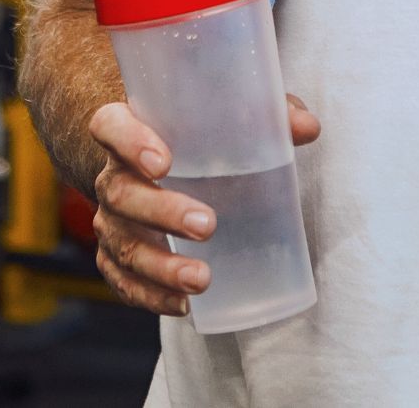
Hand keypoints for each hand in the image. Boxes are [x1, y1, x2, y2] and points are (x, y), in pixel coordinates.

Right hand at [89, 93, 319, 314]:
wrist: (155, 159)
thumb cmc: (198, 131)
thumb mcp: (229, 114)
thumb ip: (267, 114)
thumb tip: (308, 127)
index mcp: (129, 127)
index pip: (110, 126)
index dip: (130, 143)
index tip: (164, 162)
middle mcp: (112, 174)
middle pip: (121, 193)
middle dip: (162, 212)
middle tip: (207, 225)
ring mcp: (110, 219)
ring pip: (122, 244)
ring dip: (160, 266)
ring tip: (202, 279)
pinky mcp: (116, 256)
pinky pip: (124, 280)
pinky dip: (152, 295)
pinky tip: (184, 305)